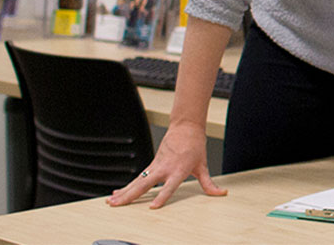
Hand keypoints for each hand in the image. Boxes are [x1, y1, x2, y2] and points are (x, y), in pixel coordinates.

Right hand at [106, 121, 226, 208]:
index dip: (162, 196)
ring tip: (112, 202)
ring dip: (124, 192)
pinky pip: (137, 177)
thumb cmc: (194, 145)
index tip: (153, 207)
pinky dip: (127, 186)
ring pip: (137, 181)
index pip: (169, 186)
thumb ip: (209, 184)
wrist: (186, 126)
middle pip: (145, 184)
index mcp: (178, 170)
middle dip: (131, 195)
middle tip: (119, 204)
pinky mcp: (152, 165)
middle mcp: (165, 168)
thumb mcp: (203, 165)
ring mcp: (156, 166)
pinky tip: (118, 193)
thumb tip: (221, 193)